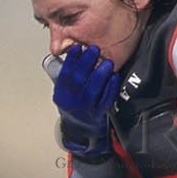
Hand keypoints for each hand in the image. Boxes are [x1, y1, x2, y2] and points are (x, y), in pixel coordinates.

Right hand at [53, 44, 118, 160]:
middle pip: (78, 80)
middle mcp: (72, 101)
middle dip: (86, 62)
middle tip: (94, 49)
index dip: (71, 60)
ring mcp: (86, 108)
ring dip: (100, 74)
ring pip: (92, 90)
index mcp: (62, 94)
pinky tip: (114, 77)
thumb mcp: (64, 93)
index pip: (65, 74)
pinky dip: (111, 87)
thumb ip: (67, 77)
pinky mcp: (99, 113)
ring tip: (107, 62)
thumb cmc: (73, 107)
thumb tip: (71, 54)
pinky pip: (105, 99)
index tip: (77, 47)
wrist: (80, 130)